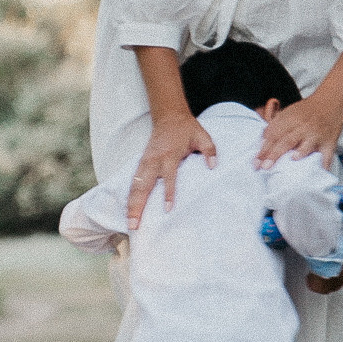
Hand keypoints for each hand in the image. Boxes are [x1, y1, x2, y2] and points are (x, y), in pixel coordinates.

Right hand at [127, 106, 215, 226]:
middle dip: (137, 206)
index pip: (168, 177)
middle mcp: (154, 160)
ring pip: (135, 186)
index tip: (167, 210)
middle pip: (143, 186)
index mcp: (170, 155)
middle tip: (134, 224)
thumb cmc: (187, 129)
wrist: (169, 116)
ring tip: (130, 223)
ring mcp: (145, 162)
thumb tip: (213, 166)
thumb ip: (209, 150)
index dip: (168, 193)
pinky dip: (130, 196)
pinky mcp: (141, 163)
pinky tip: (128, 210)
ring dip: (131, 204)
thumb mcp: (202, 136)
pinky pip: (133, 182)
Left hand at [253, 92, 342, 170]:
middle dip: (274, 154)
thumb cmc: (307, 111)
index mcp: (290, 119)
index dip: (264, 148)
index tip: (255, 162)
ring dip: (300, 153)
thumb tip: (262, 141)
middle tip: (264, 167)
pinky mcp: (329, 143)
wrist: (332, 101)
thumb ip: (276, 126)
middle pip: (286, 141)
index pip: (274, 134)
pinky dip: (323, 164)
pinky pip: (326, 155)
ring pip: (306, 146)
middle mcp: (302, 126)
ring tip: (292, 161)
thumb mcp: (289, 112)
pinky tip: (318, 171)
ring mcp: (316, 135)